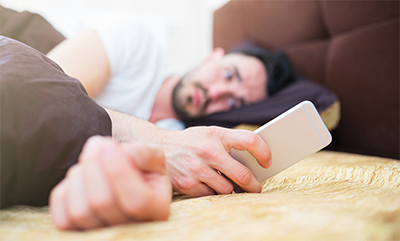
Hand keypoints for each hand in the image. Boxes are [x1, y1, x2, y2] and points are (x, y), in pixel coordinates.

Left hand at [49, 136, 171, 229]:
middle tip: (98, 143)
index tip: (110, 146)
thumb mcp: (153, 158)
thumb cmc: (141, 169)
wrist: (125, 181)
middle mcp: (133, 231)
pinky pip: (62, 218)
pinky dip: (67, 190)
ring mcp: (103, 236)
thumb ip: (143, 153)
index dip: (119, 172)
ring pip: (80, 211)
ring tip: (91, 159)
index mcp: (157, 211)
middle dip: (94, 164)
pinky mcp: (77, 235)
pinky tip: (81, 178)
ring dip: (80, 175)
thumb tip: (123, 154)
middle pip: (103, 202)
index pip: (136, 201)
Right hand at [160, 126, 270, 196]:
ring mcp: (197, 168)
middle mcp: (207, 150)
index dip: (264, 152)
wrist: (157, 147)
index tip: (267, 162)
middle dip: (253, 184)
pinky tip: (206, 183)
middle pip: (242, 174)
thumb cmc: (190, 141)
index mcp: (216, 134)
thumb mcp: (208, 133)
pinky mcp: (187, 184)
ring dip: (229, 188)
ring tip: (227, 182)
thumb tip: (255, 162)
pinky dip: (211, 191)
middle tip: (256, 187)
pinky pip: (211, 194)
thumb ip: (229, 143)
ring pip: (227, 188)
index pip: (250, 141)